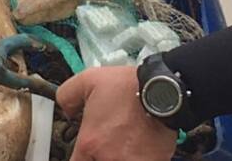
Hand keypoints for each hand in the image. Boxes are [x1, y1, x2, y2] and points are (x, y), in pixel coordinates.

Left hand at [57, 66, 176, 160]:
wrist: (164, 90)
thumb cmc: (129, 86)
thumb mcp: (89, 79)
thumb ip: (68, 95)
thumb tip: (67, 110)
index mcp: (90, 143)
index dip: (81, 156)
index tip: (86, 151)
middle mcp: (108, 158)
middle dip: (100, 154)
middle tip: (107, 144)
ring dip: (119, 155)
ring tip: (125, 142)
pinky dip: (138, 156)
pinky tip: (139, 146)